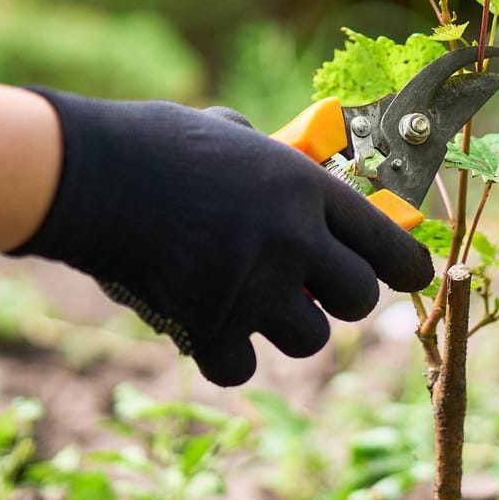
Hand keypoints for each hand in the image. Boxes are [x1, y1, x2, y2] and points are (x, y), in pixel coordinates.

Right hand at [10, 90, 435, 384]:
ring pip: (309, 340)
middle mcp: (294, 242)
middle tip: (311, 289)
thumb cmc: (151, 145)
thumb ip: (261, 153)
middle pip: (357, 300)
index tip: (406, 277)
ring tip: (249, 305)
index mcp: (306, 189)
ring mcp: (255, 289)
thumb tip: (271, 145)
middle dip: (338, 299)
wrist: (92, 177)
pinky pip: (244, 368)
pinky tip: (206, 331)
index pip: (388, 244)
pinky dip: (227, 357)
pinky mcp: (212, 326)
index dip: (405, 267)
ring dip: (284, 329)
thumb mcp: (224, 132)